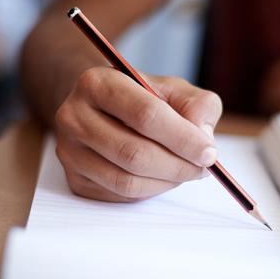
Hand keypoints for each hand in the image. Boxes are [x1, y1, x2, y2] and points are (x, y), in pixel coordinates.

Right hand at [55, 67, 221, 201]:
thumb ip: (198, 106)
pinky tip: (163, 176)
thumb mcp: (175, 89)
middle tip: (203, 167)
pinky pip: (121, 195)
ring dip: (167, 182)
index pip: (145, 115)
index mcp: (98, 83)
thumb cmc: (143, 98)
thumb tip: (203, 138)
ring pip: (127, 181)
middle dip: (178, 165)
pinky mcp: (75, 179)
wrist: (104, 109)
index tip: (209, 152)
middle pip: (134, 153)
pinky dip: (151, 190)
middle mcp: (74, 116)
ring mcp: (70, 151)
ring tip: (186, 171)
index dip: (183, 138)